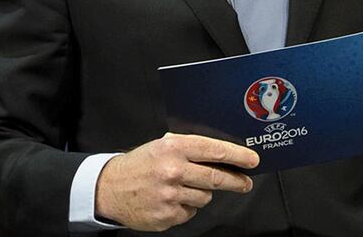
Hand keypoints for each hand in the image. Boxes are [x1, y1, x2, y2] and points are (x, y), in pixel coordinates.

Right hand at [95, 133, 258, 231]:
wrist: (110, 188)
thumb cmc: (140, 165)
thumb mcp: (162, 146)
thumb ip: (189, 148)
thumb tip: (222, 154)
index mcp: (173, 148)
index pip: (213, 150)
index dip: (237, 155)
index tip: (252, 160)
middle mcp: (173, 170)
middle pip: (216, 178)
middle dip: (235, 180)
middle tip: (244, 182)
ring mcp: (170, 195)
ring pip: (204, 198)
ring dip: (201, 194)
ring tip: (184, 187)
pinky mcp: (167, 215)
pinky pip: (190, 212)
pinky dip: (186, 207)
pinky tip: (171, 199)